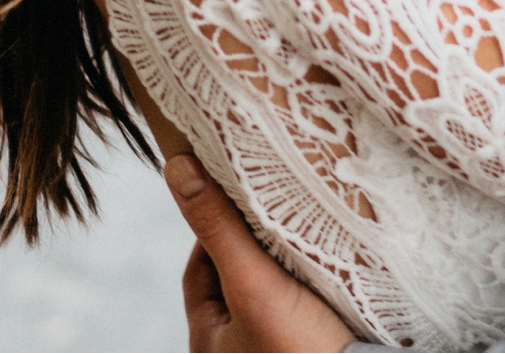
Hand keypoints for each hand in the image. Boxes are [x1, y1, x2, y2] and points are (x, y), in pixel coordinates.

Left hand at [164, 156, 351, 353]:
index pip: (198, 270)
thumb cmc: (300, 351)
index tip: (240, 197)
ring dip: (282, 261)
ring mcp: (268, 350)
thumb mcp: (254, 284)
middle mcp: (234, 351)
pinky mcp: (306, 348)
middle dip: (253, 243)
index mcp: (207, 344)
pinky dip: (306, 281)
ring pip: (268, 291)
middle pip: (234, 280)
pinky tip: (326, 265)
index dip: (215, 229)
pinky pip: (297, 306)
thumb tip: (177, 168)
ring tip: (304, 231)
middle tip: (276, 209)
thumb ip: (219, 228)